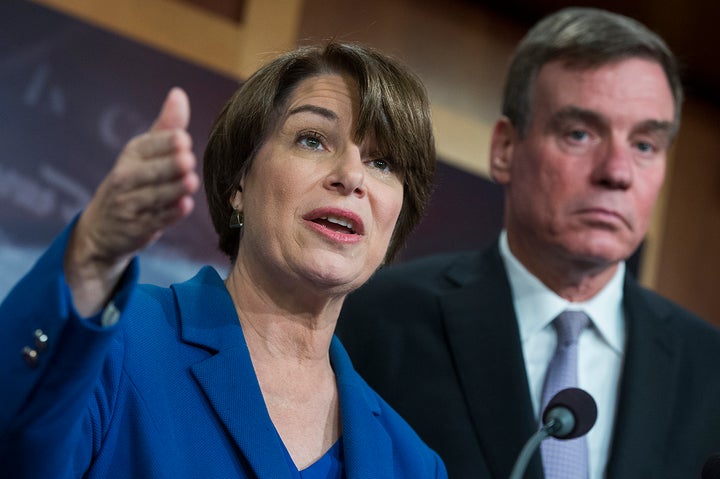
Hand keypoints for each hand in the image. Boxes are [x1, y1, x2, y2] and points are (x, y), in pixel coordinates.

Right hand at [65, 87, 198, 315]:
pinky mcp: (136, 228)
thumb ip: (166, 126)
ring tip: (192, 181)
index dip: (165, 143)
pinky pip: (155, 221)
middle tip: (188, 159)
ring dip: (173, 190)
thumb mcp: (144, 152)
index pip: (146, 147)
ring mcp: (129, 205)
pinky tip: (186, 207)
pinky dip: (170, 215)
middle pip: (149, 172)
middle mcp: (125, 178)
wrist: (103, 227)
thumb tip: (179, 93)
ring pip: (153, 196)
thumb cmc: (134, 180)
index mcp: (131, 155)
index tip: (184, 138)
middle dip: (169, 166)